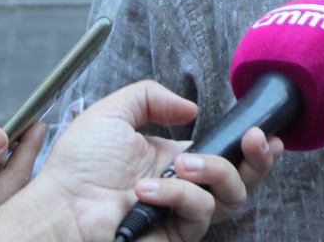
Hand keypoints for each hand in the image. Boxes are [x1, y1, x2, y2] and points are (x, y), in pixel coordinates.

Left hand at [0, 80, 283, 241]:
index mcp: (175, 160)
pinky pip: (199, 212)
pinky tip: (148, 188)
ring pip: (231, 196)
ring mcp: (182, 213)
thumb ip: (152, 96)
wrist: (57, 206)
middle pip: (244, 179)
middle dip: (257, 158)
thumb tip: (193, 109)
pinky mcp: (176, 235)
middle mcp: (185, 187)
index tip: (265, 131)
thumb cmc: (77, 164)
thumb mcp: (113, 112)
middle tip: (255, 140)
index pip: (228, 154)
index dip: (253, 146)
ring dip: (215, 172)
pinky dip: (178, 195)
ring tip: (183, 164)